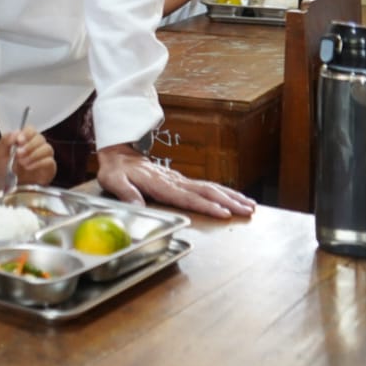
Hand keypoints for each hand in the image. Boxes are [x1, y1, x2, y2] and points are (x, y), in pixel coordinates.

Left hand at [0, 126, 55, 186]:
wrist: (7, 188)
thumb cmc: (4, 170)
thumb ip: (5, 140)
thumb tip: (15, 132)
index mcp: (24, 140)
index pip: (31, 130)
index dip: (27, 133)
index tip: (19, 141)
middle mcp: (36, 146)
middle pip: (40, 138)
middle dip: (29, 145)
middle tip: (19, 153)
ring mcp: (44, 157)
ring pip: (47, 148)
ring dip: (34, 154)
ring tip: (22, 162)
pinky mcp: (49, 168)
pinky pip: (50, 161)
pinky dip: (39, 163)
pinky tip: (29, 167)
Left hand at [95, 145, 255, 218]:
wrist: (119, 154)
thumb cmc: (116, 170)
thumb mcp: (114, 181)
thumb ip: (126, 193)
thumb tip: (138, 207)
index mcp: (159, 184)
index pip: (186, 196)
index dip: (205, 205)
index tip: (222, 212)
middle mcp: (174, 181)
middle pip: (206, 191)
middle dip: (228, 201)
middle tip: (248, 211)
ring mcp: (180, 180)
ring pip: (210, 187)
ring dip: (231, 196)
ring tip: (251, 206)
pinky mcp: (181, 181)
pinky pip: (206, 187)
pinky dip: (224, 193)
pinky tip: (236, 199)